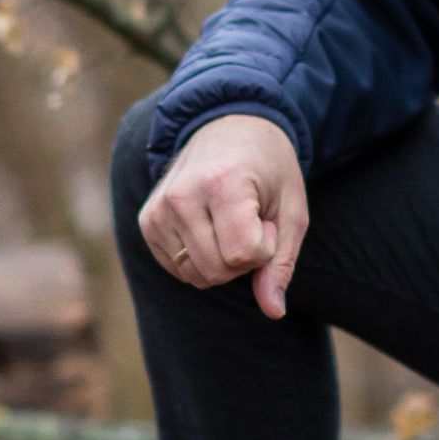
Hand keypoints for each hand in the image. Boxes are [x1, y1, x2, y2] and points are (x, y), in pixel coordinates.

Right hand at [139, 114, 309, 316]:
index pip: (244, 256)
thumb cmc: (269, 171)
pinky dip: (200, 259)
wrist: (229, 128)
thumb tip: (274, 311)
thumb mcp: (291, 210)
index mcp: (221, 184)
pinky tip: (208, 227)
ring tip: (228, 221)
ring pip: (197, 276)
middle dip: (243, 258)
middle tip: (249, 220)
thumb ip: (282, 262)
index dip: (266, 246)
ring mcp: (158, 209)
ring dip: (222, 260)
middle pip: (218, 271)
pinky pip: (178, 270)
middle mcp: (181, 196)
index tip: (265, 216)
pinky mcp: (147, 221)